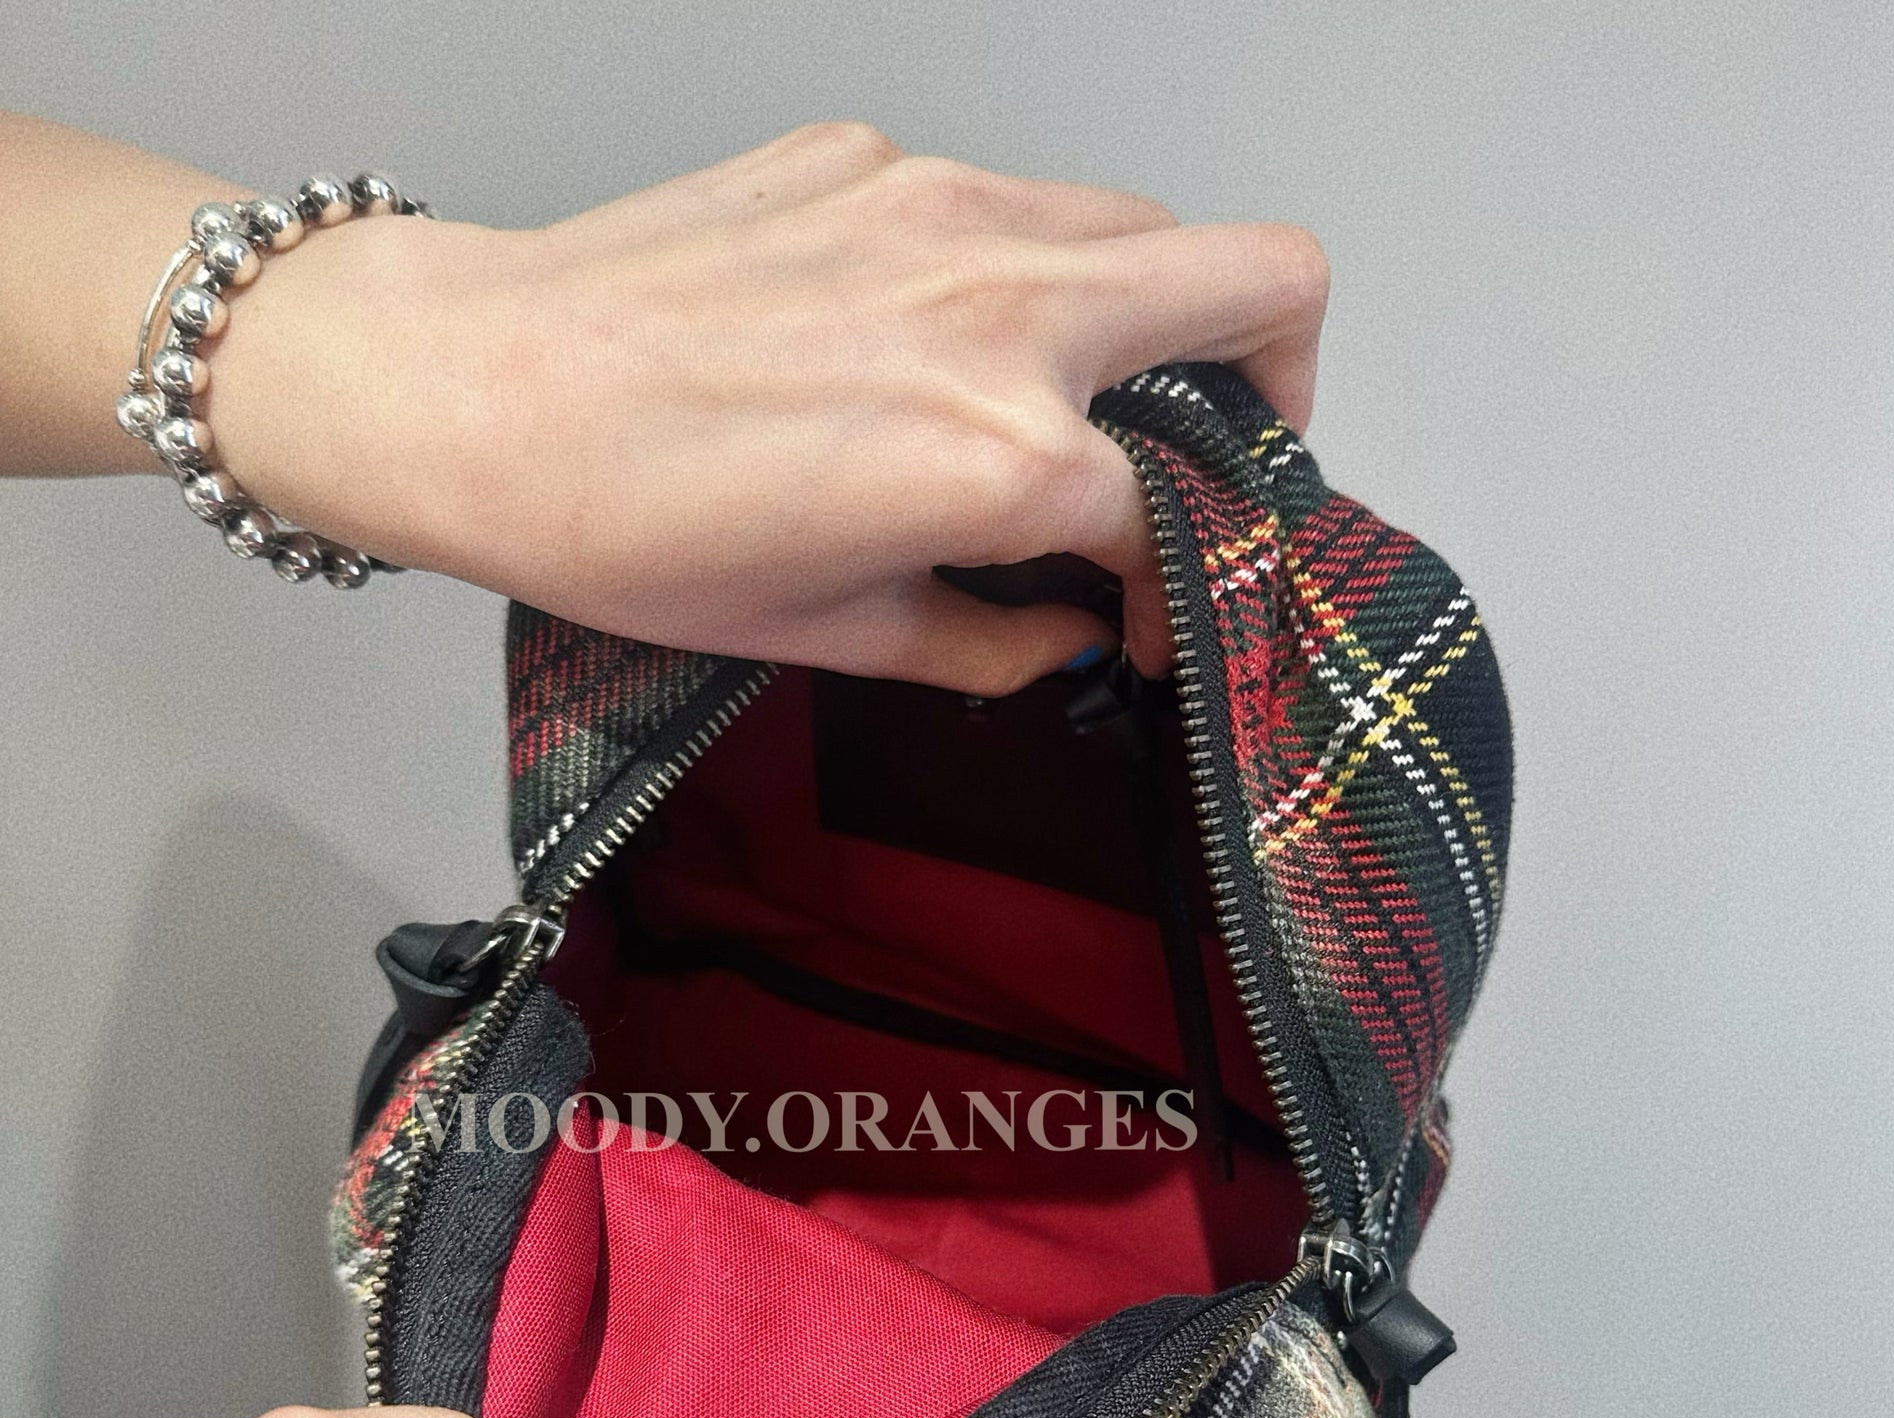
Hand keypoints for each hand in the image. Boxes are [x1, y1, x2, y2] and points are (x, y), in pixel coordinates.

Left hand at [208, 122, 1329, 690]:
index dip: (1184, 592)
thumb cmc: (627, 533)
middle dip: (1277, 380)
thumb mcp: (833, 634)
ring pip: (1148, 225)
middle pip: (1262, 280)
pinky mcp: (870, 156)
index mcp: (1001, 451)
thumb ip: (993, 638)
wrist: (469, 394)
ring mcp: (939, 205)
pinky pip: (1009, 203)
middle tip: (1215, 451)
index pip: (1182, 514)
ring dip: (1155, 317)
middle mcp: (1002, 306)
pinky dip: (1016, 278)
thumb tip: (1070, 632)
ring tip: (1076, 401)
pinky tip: (925, 340)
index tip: (1141, 621)